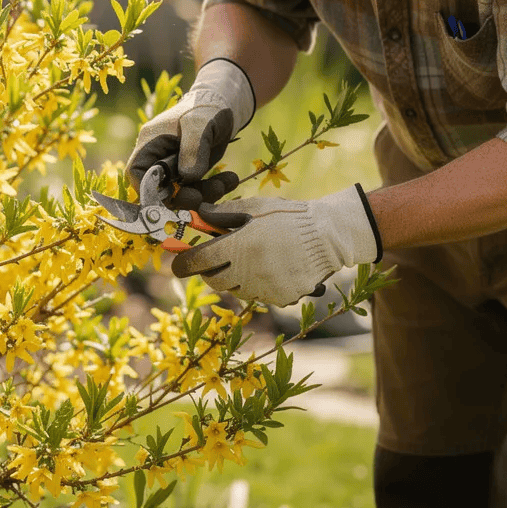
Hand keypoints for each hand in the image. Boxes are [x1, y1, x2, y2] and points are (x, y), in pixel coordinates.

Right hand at [127, 58, 254, 207]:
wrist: (225, 105)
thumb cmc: (206, 108)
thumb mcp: (200, 124)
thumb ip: (193, 149)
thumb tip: (188, 178)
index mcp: (151, 142)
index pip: (137, 172)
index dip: (147, 189)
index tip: (170, 197)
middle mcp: (159, 157)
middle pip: (160, 188)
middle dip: (182, 197)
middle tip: (201, 197)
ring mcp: (176, 166)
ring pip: (182, 193)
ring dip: (204, 194)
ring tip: (226, 184)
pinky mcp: (192, 172)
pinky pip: (199, 189)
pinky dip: (215, 189)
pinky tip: (230, 180)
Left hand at [172, 185, 382, 305]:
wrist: (328, 236)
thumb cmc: (287, 217)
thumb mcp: (253, 208)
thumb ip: (221, 214)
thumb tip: (195, 216)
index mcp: (237, 247)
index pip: (195, 263)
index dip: (182, 264)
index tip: (178, 263)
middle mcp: (247, 272)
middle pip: (212, 280)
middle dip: (209, 269)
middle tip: (218, 256)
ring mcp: (264, 288)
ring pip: (235, 289)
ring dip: (234, 277)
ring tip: (252, 257)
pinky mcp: (279, 299)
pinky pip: (258, 295)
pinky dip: (257, 284)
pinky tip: (271, 267)